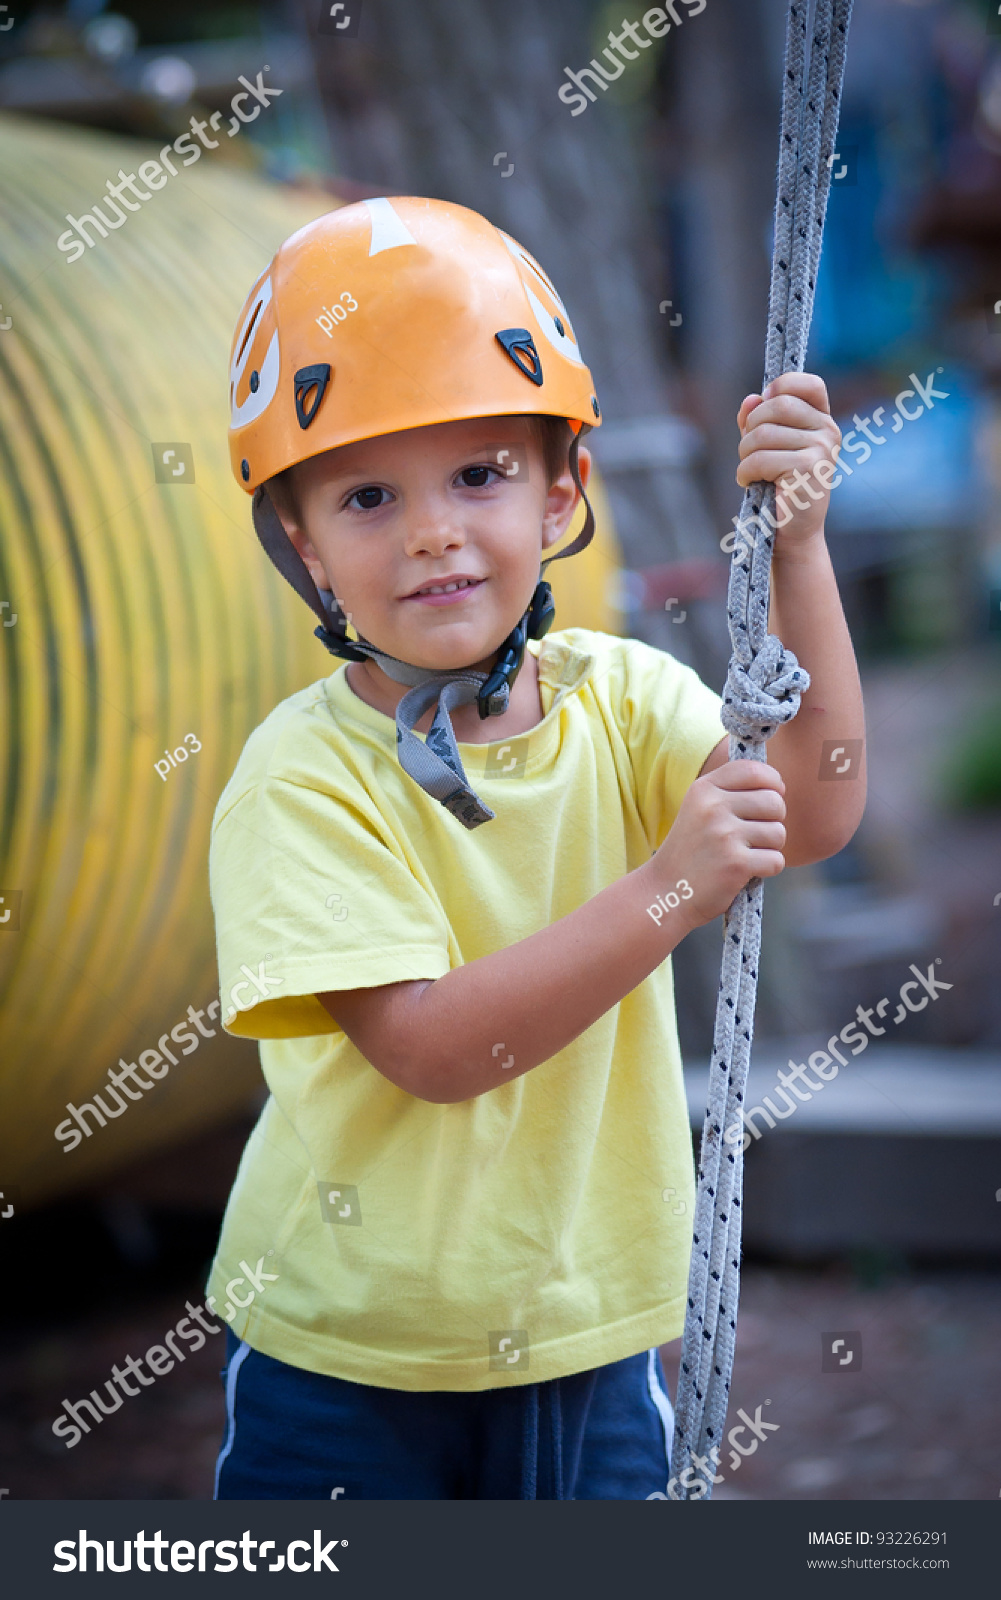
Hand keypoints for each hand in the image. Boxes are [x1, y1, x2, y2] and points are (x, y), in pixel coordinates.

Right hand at [649, 761, 786, 929]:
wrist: (665, 892)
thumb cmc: (691, 852)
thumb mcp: (699, 810)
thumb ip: (731, 793)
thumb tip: (780, 787)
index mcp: (703, 789)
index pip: (753, 770)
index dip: (772, 783)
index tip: (771, 797)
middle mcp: (713, 807)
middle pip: (774, 802)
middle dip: (774, 820)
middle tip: (755, 836)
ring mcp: (724, 835)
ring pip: (778, 833)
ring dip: (770, 848)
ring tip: (746, 855)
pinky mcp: (736, 863)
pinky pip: (776, 860)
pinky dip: (767, 869)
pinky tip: (745, 872)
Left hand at [736, 372, 840, 546]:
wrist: (790, 531)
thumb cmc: (778, 487)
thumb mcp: (766, 446)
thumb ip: (757, 419)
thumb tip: (751, 399)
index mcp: (822, 420)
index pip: (808, 384)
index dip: (781, 386)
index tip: (763, 405)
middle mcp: (828, 431)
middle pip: (776, 406)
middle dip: (750, 427)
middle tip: (748, 451)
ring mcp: (821, 450)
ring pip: (763, 434)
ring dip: (744, 454)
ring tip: (749, 471)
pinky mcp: (808, 470)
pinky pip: (760, 459)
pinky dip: (745, 472)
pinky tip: (749, 483)